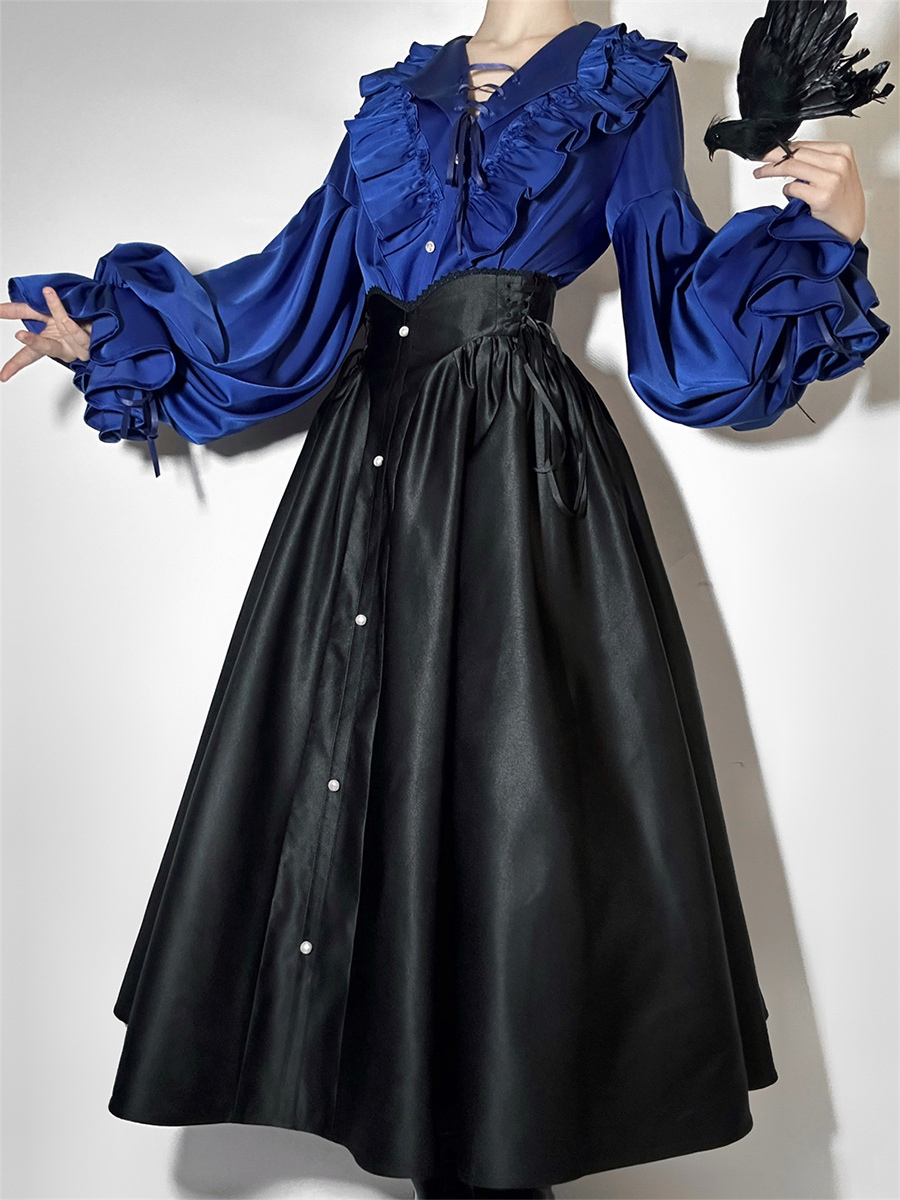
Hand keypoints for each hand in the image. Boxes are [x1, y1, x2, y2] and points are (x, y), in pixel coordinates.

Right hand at [0, 285, 92, 382]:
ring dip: (53, 310)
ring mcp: (77, 344)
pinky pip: (78, 330)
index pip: (28, 354)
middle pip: (44, 347)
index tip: (3, 376)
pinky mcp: (90, 339)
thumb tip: (3, 306)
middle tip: (19, 335)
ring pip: (66, 332)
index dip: (14, 365)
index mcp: (50, 340)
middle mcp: (63, 344)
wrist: (111, 322)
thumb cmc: (81, 319)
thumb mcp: (49, 312)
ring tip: (46, 292)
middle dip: (32, 341)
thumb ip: (28, 309)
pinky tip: (61, 306)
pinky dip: (67, 316)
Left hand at [751, 141, 865, 244]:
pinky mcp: (822, 196)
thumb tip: (787, 154)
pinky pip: (793, 188)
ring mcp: (831, 180)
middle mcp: (838, 162)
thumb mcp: (835, 172)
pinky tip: (787, 193)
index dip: (783, 146)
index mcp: (842, 151)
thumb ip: (816, 161)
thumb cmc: (841, 201)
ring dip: (770, 170)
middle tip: (759, 158)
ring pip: (792, 166)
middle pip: (796, 152)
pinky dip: (786, 190)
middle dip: (773, 155)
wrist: (850, 226)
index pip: (805, 144)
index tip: (768, 150)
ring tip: (759, 172)